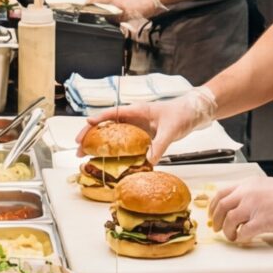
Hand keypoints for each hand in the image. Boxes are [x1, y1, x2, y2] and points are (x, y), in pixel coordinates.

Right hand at [90, 86, 219, 160]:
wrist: (193, 113)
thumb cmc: (182, 114)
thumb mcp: (171, 130)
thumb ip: (159, 145)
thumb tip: (148, 162)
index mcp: (137, 110)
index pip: (113, 113)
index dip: (98, 120)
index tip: (86, 126)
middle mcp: (133, 118)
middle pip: (106, 125)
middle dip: (91, 135)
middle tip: (79, 148)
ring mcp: (136, 126)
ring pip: (112, 134)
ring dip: (99, 144)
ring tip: (86, 156)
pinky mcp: (141, 135)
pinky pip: (123, 142)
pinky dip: (114, 150)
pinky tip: (107, 160)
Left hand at [207, 171, 272, 242]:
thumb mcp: (266, 186)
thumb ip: (251, 193)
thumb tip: (239, 206)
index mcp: (248, 184)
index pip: (221, 194)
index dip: (213, 207)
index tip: (212, 215)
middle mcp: (248, 193)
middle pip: (220, 207)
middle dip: (216, 221)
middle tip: (217, 228)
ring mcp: (254, 207)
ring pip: (229, 221)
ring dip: (228, 232)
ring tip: (233, 236)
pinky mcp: (263, 221)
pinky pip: (243, 232)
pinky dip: (240, 238)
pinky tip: (244, 239)